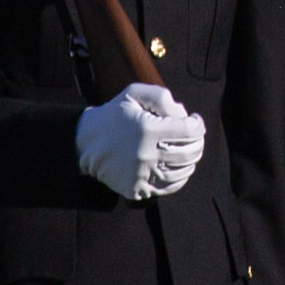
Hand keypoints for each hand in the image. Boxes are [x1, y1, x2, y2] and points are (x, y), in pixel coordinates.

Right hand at [74, 88, 203, 199]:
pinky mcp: (136, 189)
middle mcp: (146, 155)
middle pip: (190, 153)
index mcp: (148, 130)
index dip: (198, 124)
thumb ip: (163, 98)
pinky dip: (178, 177)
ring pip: (183, 172)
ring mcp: (141, 175)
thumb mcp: (134, 94)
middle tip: (194, 137)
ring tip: (185, 151)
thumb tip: (185, 116)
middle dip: (197, 143)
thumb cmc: (114, 115)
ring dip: (190, 160)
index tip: (195, 120)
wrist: (86, 143)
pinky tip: (175, 166)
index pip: (191, 131)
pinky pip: (168, 187)